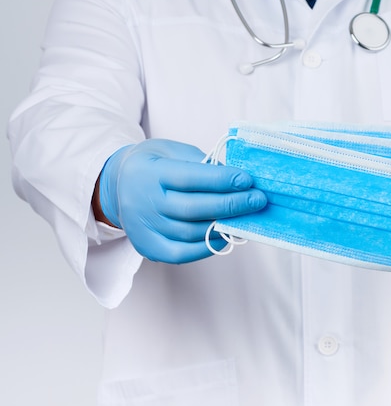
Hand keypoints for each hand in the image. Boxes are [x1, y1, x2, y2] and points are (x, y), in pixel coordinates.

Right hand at [96, 139, 266, 262]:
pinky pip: (182, 253)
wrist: (118, 185)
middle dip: (231, 205)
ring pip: (191, 232)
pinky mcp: (148, 247)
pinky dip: (207, 247)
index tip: (247, 180)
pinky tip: (225, 236)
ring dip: (223, 227)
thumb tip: (237, 181)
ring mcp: (143, 227)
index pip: (191, 177)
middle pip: (194, 208)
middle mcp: (144, 201)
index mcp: (150, 172)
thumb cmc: (155, 165)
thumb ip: (202, 165)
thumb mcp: (173, 152)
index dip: (222, 180)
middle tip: (257, 200)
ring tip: (246, 218)